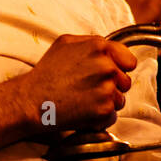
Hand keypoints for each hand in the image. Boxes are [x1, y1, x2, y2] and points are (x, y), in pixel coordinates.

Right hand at [20, 33, 137, 135]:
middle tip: (90, 89)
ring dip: (107, 103)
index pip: (129, 61)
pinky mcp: (104, 109)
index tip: (110, 75)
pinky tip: (83, 112)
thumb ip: (91, 42)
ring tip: (84, 100)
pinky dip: (100, 118)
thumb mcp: (65, 43)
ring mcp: (107, 88)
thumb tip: (108, 47)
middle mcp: (107, 66)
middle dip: (112, 87)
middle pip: (125, 81)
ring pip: (120, 99)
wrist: (31, 100)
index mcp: (100, 47)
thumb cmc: (46, 72)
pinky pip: (112, 116)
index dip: (121, 69)